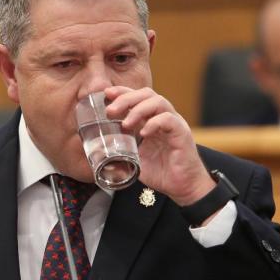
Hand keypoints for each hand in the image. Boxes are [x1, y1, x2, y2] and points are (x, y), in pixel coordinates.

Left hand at [104, 86, 213, 205]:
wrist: (182, 187)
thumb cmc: (161, 172)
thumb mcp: (134, 159)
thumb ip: (119, 151)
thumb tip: (97, 151)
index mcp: (151, 120)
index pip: (137, 97)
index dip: (122, 92)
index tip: (106, 94)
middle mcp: (163, 118)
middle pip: (146, 94)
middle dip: (126, 98)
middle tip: (110, 110)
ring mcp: (173, 124)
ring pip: (158, 102)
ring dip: (138, 109)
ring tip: (125, 124)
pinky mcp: (182, 133)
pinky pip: (169, 119)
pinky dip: (154, 123)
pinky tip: (143, 133)